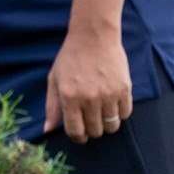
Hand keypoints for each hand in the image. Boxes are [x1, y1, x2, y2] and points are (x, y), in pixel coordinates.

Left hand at [43, 24, 132, 143]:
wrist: (93, 36)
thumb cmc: (71, 58)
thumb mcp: (54, 80)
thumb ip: (51, 107)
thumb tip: (48, 131)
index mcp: (69, 97)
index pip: (76, 131)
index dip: (78, 137)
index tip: (80, 134)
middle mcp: (89, 99)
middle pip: (95, 131)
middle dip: (92, 130)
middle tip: (90, 120)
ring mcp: (108, 94)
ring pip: (112, 126)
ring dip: (106, 123)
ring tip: (102, 112)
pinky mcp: (124, 89)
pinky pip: (125, 114)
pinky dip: (120, 113)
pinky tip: (113, 104)